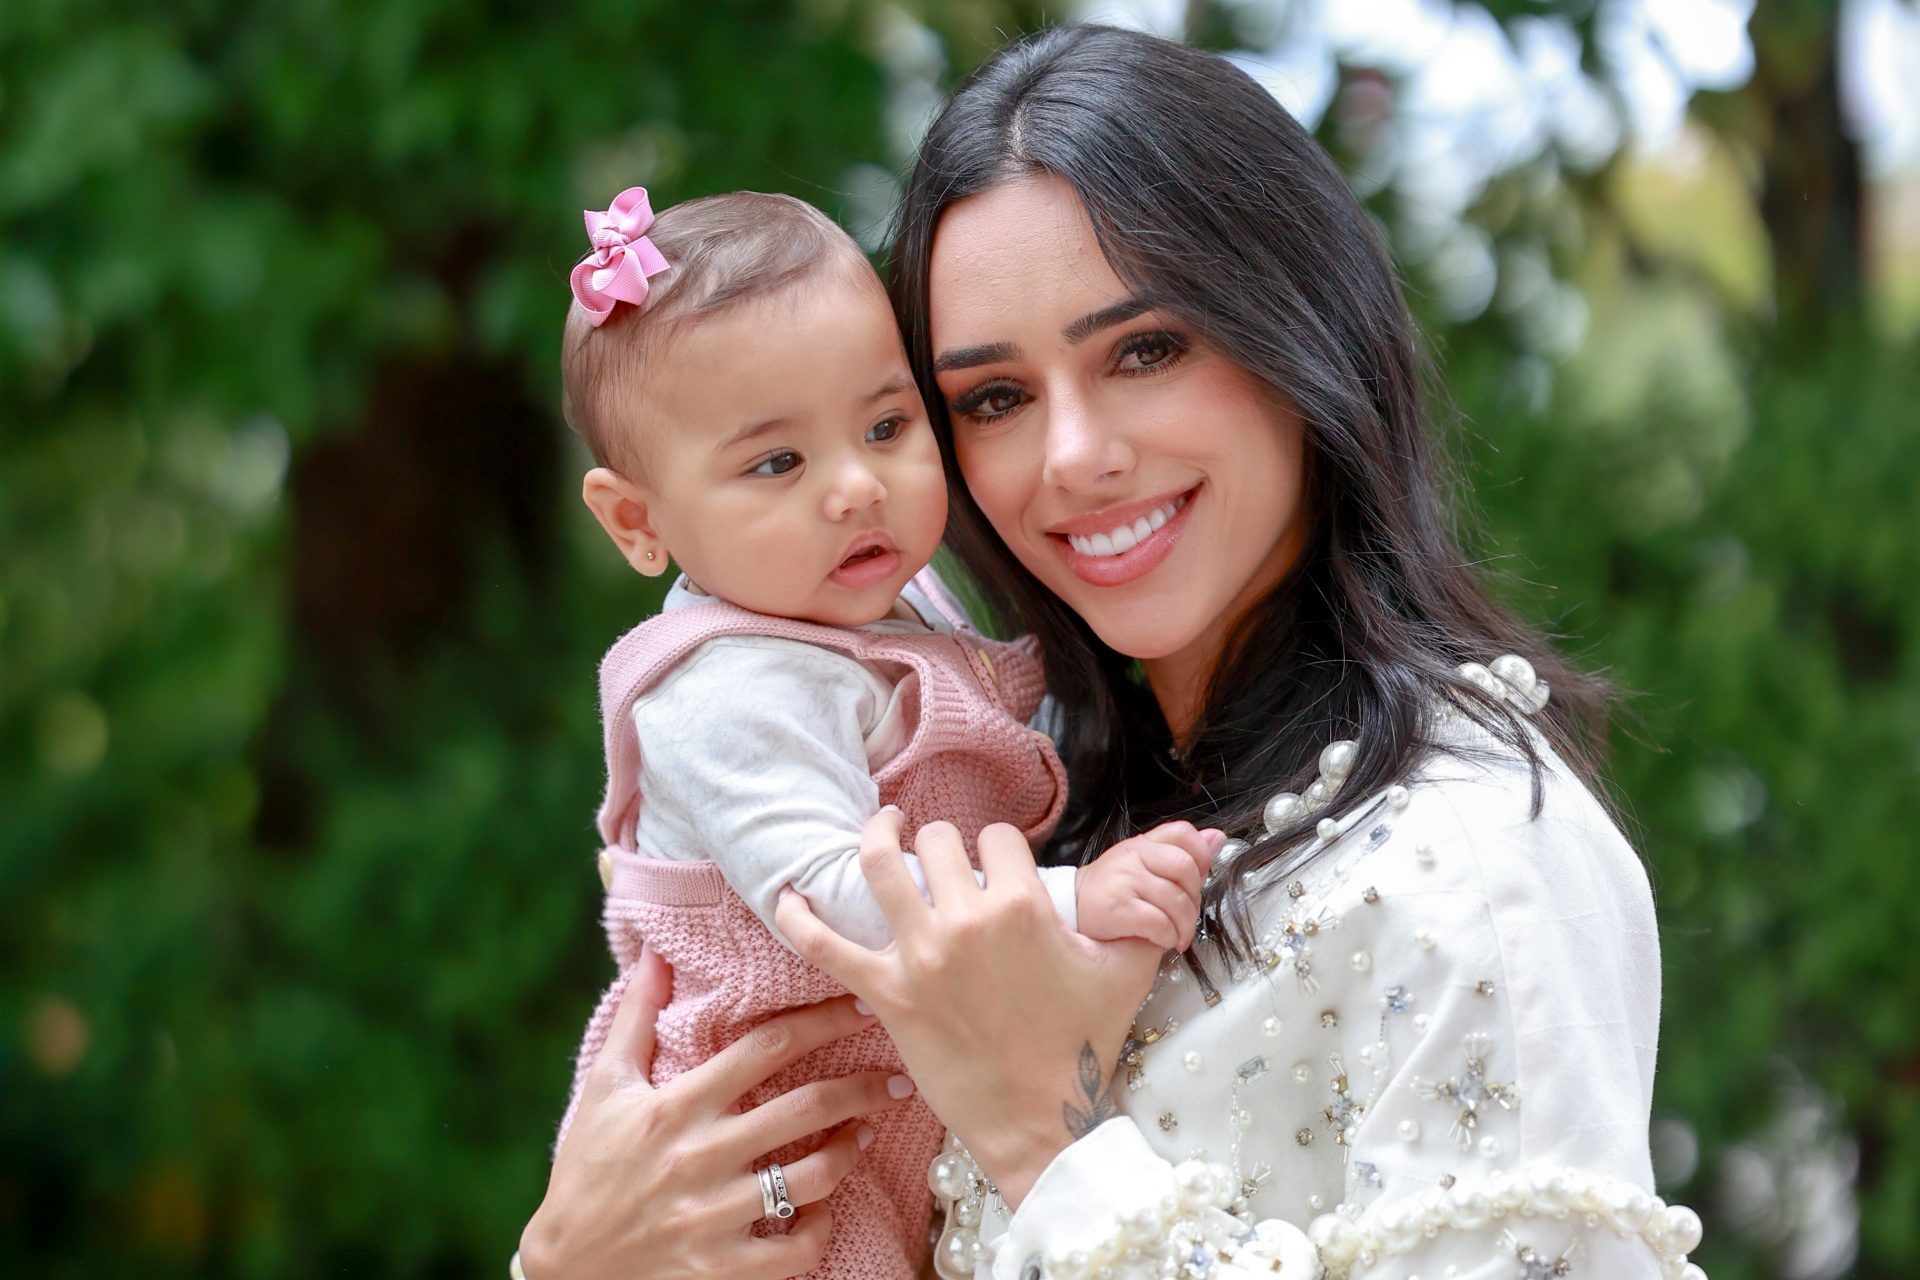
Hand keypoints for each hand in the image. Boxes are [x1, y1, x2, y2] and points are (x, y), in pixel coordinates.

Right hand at [519, 946, 917, 1279]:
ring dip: (850, 1148)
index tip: (861, 1006)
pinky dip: (820, 1227)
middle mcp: (701, 1156)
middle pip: (805, 1107)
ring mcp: (714, 1215)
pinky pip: (795, 1249)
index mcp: (678, 1106)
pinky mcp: (721, 1267)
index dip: (822, 1022)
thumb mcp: (604, 1086)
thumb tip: (656, 956)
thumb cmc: (585, 1168)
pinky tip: (825, 1206)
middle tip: (898, 1073)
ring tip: (867, 1130)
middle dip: (862, 1086)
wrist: (564, 1265)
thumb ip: (636, 1018)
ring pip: (812, 1177)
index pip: (766, 1048)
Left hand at [775, 813, 1164, 1209]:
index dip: (1001, 849)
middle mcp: (964, 921)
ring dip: (878, 838)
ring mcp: (919, 956)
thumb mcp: (1125, 972)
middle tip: (949, 861)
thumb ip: (1140, 915)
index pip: (999, 838)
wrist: (1038, 1120)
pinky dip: (799, 916)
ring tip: (884, 830)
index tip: (1002, 868)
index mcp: (1022, 907)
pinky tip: (788, 895)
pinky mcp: (884, 993)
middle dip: (946, 843)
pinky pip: (824, 945)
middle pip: (940, 840)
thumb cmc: (1082, 1046)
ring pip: (880, 866)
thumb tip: (1169, 877)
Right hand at [1075, 821, 1222, 948]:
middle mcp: (1132, 856)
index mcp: (1142, 844)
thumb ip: (1181, 854)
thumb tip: (1217, 839)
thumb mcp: (1144, 865)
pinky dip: (1168, 936)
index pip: (1182, 833)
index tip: (1197, 881)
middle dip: (1195, 899)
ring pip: (1175, 901)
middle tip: (1187, 917)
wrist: (1071, 909)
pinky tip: (1163, 940)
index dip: (1201, 856)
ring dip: (1184, 927)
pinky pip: (1159, 922)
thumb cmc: (1112, 891)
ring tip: (1178, 936)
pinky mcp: (1116, 909)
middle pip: (1185, 869)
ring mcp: (1123, 880)